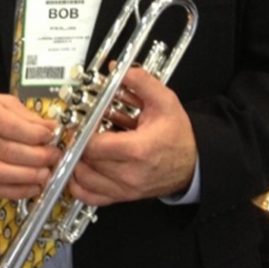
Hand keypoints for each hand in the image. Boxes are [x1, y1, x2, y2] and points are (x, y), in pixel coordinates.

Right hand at [0, 89, 58, 198]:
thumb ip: (25, 114)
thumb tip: (49, 127)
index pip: (8, 125)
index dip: (33, 133)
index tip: (50, 134)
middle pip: (7, 151)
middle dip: (36, 157)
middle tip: (54, 156)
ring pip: (0, 173)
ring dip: (28, 176)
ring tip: (46, 173)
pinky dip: (16, 191)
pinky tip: (32, 187)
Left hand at [69, 66, 196, 205]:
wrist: (193, 163)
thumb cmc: (178, 135)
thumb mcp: (165, 101)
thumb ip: (142, 83)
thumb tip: (119, 70)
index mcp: (138, 149)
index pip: (94, 146)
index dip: (81, 133)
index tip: (80, 122)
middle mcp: (129, 174)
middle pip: (85, 162)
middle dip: (76, 145)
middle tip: (75, 132)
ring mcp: (125, 189)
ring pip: (83, 181)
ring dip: (74, 163)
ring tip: (76, 147)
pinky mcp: (123, 196)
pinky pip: (91, 198)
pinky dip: (79, 185)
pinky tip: (78, 170)